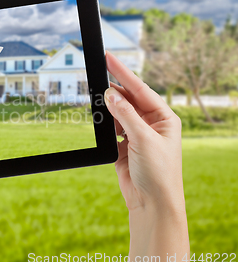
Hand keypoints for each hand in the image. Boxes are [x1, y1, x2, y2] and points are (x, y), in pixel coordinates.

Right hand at [104, 52, 188, 261]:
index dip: (124, 73)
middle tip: (97, 73)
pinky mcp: (123, 146)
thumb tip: (111, 93)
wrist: (151, 203)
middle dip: (114, 88)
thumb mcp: (143, 139)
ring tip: (96, 97)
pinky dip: (104, 122)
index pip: (141, 89)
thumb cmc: (158, 173)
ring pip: (118, 112)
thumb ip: (125, 114)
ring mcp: (136, 134)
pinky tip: (99, 117)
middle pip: (128, 98)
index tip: (109, 58)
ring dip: (107, 107)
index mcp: (164, 118)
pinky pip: (111, 127)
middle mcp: (151, 123)